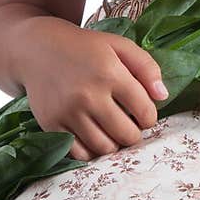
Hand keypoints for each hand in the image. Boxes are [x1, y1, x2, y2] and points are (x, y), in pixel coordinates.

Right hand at [18, 16, 167, 160]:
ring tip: (112, 130)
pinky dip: (91, 150)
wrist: (37, 48)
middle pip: (127, 135)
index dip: (149, 117)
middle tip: (129, 124)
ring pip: (104, 148)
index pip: (145, 112)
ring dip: (114, 144)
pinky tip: (94, 135)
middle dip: (134, 133)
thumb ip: (147, 67)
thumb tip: (163, 96)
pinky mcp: (51, 124)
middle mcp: (88, 95)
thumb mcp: (119, 46)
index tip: (143, 113)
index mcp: (110, 73)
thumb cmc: (85, 47)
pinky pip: (79, 153)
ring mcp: (68, 111)